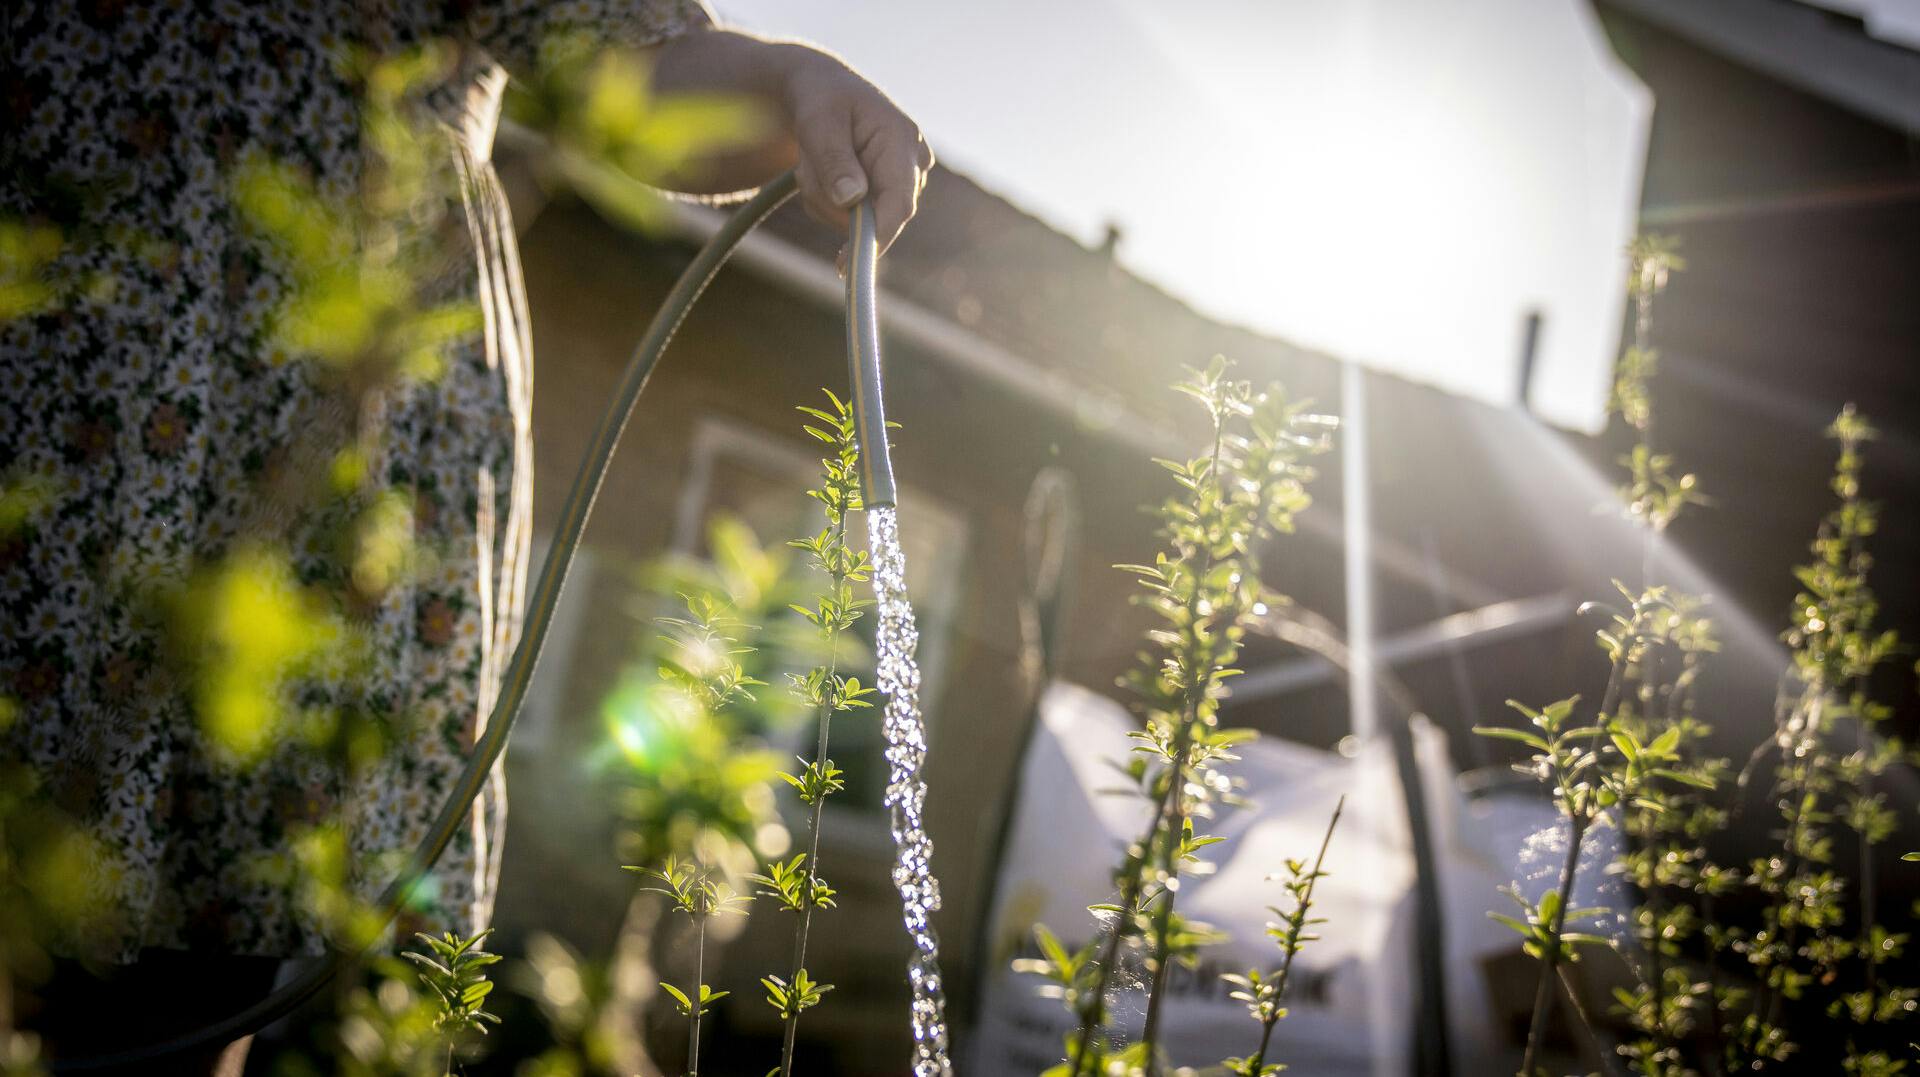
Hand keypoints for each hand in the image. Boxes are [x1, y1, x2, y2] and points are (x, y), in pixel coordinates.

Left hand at [780, 47, 932, 258]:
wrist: (821, 91)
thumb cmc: (821, 99)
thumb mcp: (819, 122)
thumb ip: (834, 160)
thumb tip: (851, 200)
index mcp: (902, 141)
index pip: (900, 202)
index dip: (877, 235)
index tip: (847, 262)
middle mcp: (911, 165)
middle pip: (875, 216)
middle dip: (831, 202)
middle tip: (804, 167)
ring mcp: (899, 182)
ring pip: (856, 221)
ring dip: (824, 199)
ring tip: (813, 160)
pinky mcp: (883, 195)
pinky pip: (850, 219)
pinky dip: (827, 202)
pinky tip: (824, 169)